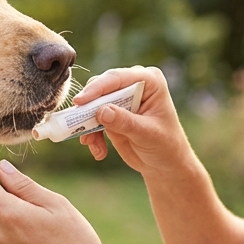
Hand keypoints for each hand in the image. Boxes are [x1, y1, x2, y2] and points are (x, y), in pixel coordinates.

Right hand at [75, 66, 190, 177]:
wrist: (164, 164)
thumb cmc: (165, 145)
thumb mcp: (147, 134)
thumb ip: (125, 122)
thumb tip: (101, 111)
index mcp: (149, 81)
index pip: (118, 79)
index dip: (97, 88)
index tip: (79, 102)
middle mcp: (132, 85)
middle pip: (101, 88)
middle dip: (88, 108)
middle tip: (77, 125)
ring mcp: (120, 99)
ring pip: (91, 104)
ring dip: (87, 125)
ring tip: (92, 145)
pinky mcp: (109, 114)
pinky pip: (90, 120)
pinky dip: (90, 135)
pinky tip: (100, 152)